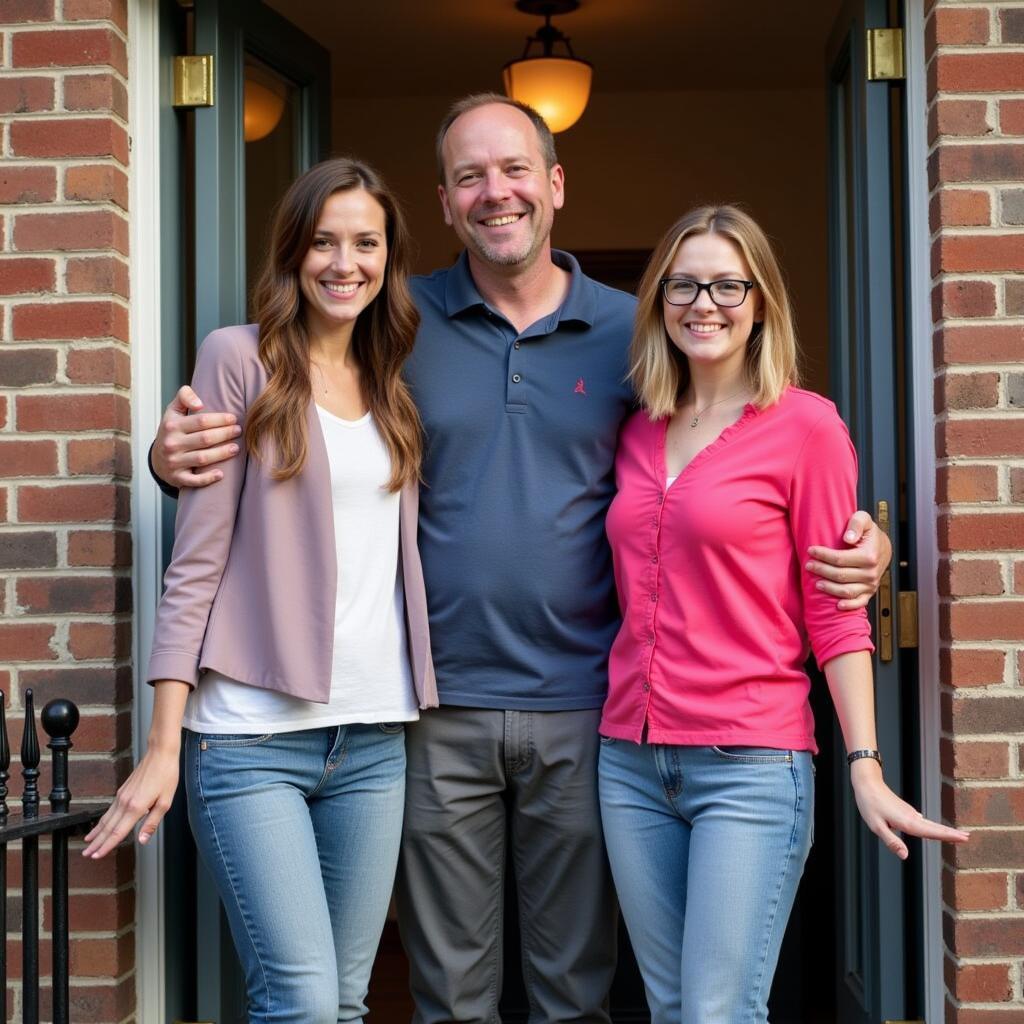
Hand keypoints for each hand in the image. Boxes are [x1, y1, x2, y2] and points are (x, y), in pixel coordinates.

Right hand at [82, 743, 179, 857]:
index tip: (96, 856)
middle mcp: (125, 802)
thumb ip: (152, 823)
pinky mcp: (122, 791)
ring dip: (96, 832)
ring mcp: (122, 796)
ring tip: (88, 842)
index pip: (117, 832)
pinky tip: (101, 824)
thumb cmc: (166, 775)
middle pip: (107, 827)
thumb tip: (143, 840)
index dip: (106, 846)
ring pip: (106, 818)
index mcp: (136, 807)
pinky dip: (102, 820)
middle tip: (86, 855)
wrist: (160, 753)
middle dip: (96, 843)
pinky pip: (110, 809)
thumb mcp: (166, 802)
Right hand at [153, 385, 240, 487]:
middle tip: (239, 431)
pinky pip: (194, 480)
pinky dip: (208, 478)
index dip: (220, 419)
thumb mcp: (173, 412)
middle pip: (205, 439)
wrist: (157, 459)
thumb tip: (200, 403)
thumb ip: (184, 397)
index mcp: (172, 426)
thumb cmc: (172, 432)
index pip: (201, 421)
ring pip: (203, 458)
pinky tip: (221, 474)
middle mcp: (172, 444)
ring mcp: (174, 462)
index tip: (233, 418)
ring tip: (236, 448)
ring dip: (222, 453)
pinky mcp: (177, 478)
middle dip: (225, 434)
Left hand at [805, 510, 892, 609]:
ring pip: (846, 590)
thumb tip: (848, 538)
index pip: (839, 559)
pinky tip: (837, 605)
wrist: (883, 547)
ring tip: (816, 582)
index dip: (823, 555)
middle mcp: (871, 572)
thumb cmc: (870, 533)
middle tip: (809, 565)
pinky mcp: (870, 592)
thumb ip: (856, 524)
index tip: (811, 550)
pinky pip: (859, 602)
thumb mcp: (864, 519)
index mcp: (869, 556)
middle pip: (839, 575)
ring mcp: (871, 584)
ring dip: (829, 588)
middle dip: (821, 570)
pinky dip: (848, 606)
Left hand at [849, 759, 968, 859]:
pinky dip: (931, 827)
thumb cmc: (869, 803)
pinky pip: (922, 822)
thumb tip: (905, 856)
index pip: (931, 832)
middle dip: (951, 833)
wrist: (867, 783)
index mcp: (906, 822)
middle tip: (968, 837)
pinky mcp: (906, 811)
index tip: (964, 838)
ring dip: (943, 830)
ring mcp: (910, 813)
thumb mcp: (875, 826)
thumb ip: (891, 841)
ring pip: (929, 824)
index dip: (948, 836)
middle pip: (935, 827)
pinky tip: (935, 831)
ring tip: (959, 836)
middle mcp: (911, 817)